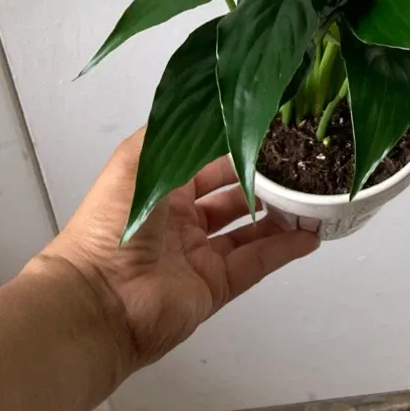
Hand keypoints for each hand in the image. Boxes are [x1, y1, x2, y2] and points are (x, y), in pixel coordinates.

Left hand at [35, 130, 318, 374]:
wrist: (98, 302)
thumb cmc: (111, 224)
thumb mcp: (137, 160)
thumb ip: (175, 132)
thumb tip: (214, 108)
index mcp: (159, 185)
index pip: (206, 159)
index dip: (236, 145)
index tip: (271, 129)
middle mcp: (179, 218)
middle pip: (231, 193)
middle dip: (263, 178)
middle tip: (300, 162)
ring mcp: (198, 254)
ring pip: (248, 229)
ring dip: (278, 214)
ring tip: (312, 197)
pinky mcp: (214, 286)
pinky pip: (255, 263)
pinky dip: (282, 250)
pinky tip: (309, 235)